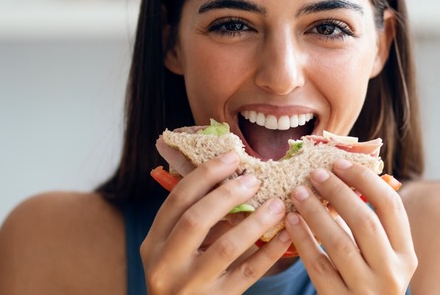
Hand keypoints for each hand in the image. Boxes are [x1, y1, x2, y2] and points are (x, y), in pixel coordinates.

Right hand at [141, 152, 291, 293]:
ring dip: (256, 221)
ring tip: (277, 204)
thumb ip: (195, 222)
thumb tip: (233, 179)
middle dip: (228, 194)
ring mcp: (190, 286)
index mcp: (153, 244)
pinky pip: (248, 273)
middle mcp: (165, 265)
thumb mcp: (174, 251)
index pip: (177, 199)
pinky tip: (287, 234)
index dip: (205, 174)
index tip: (232, 157)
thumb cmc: (182, 279)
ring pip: (226, 247)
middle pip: (196, 219)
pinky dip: (270, 251)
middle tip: (254, 178)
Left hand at [284, 159, 416, 293]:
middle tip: (315, 173)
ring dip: (316, 213)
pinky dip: (303, 239)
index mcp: (405, 254)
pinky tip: (291, 221)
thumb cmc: (368, 280)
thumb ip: (372, 224)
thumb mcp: (382, 256)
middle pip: (365, 222)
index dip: (365, 180)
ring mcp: (365, 290)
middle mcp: (391, 273)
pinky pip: (318, 265)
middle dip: (338, 192)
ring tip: (298, 192)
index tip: (340, 163)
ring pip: (340, 244)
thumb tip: (344, 174)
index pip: (391, 206)